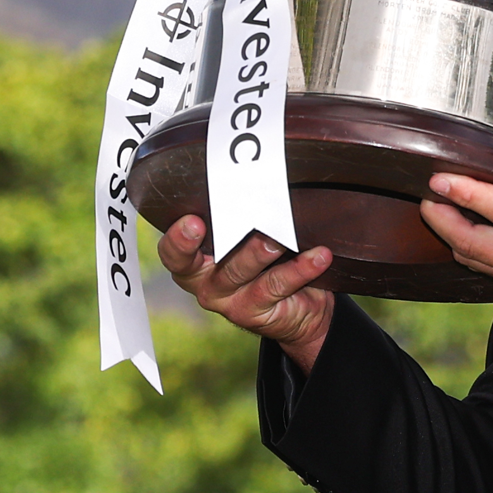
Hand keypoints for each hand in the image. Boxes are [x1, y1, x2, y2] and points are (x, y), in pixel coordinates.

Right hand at [156, 214, 337, 372]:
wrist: (302, 309)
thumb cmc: (270, 261)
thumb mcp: (250, 238)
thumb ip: (243, 217)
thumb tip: (263, 180)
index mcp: (195, 260)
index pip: (173, 253)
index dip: (177, 240)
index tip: (193, 221)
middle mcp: (205, 282)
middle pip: (202, 263)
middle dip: (219, 242)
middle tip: (236, 221)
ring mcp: (228, 301)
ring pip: (239, 272)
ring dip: (260, 251)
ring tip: (280, 238)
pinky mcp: (255, 312)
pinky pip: (276, 286)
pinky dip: (300, 269)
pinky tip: (319, 256)